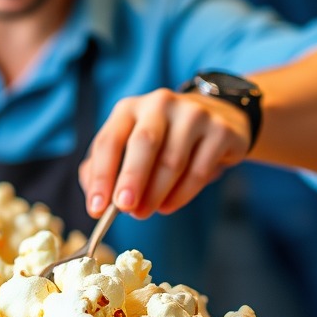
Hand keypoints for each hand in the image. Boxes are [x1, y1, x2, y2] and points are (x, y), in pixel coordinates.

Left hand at [79, 89, 250, 218]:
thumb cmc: (161, 140)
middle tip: (124, 209)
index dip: (101, 176)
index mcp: (129, 109)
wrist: (216, 118)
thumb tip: (97, 201)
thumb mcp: (128, 146)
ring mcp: (193, 114)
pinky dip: (181, 194)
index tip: (97, 208)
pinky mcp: (220, 131)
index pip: (109, 141)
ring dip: (156, 194)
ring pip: (172, 161)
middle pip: (144, 143)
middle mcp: (160, 104)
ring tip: (145, 212)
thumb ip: (105, 169)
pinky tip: (168, 205)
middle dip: (131, 179)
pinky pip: (199, 170)